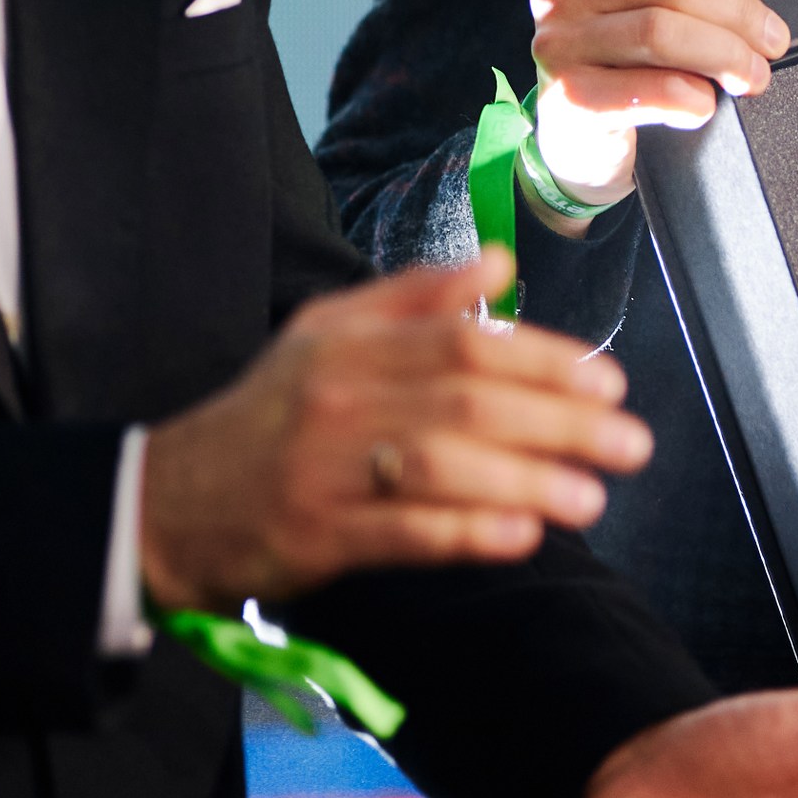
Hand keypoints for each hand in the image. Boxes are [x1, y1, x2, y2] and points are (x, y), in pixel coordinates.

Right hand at [138, 250, 654, 608]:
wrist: (167, 502)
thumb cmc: (269, 416)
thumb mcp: (327, 334)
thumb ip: (415, 296)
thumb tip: (501, 262)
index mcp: (350, 341)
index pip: (464, 341)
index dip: (544, 360)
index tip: (608, 382)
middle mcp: (339, 396)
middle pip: (466, 401)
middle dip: (560, 422)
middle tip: (630, 443)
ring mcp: (325, 467)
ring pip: (443, 466)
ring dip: (527, 481)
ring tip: (593, 499)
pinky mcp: (315, 534)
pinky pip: (404, 532)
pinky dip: (468, 532)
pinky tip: (522, 536)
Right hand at [527, 0, 789, 220]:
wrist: (580, 137)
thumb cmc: (622, 64)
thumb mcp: (637, 6)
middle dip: (737, 14)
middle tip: (771, 42)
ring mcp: (561, 44)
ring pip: (662, 31)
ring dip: (724, 56)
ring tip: (750, 75)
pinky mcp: (571, 97)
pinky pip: (653, 88)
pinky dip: (693, 97)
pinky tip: (702, 103)